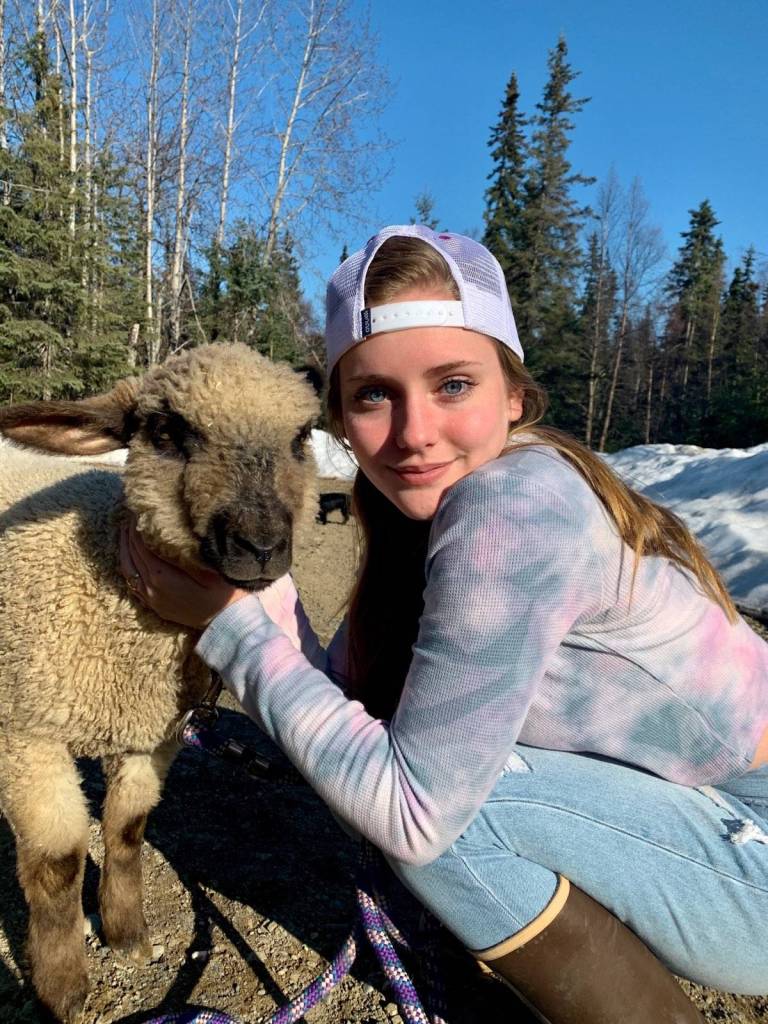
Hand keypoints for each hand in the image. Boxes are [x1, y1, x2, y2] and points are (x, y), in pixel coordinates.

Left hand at [119, 515, 248, 628]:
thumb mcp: (210, 570)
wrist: (227, 625)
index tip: (137, 511)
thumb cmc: (224, 595)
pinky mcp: (154, 606)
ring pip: (128, 569)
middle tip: (130, 516)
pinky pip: (133, 583)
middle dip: (129, 535)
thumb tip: (172, 533)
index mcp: (162, 576)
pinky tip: (131, 557)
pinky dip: (128, 566)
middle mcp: (151, 587)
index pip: (141, 546)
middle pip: (132, 555)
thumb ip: (188, 553)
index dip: (137, 528)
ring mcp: (150, 599)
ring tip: (126, 533)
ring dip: (125, 549)